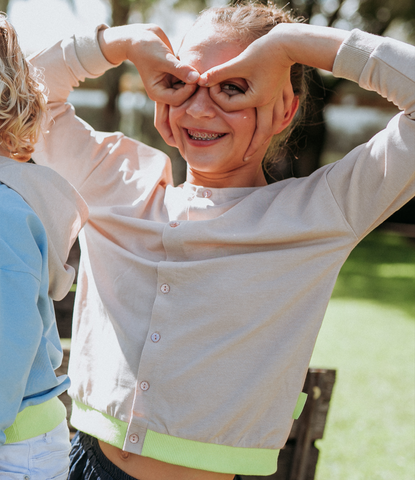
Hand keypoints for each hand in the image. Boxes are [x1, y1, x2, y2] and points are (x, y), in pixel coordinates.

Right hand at [100, 24, 199, 105]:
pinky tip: (196, 65)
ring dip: (193, 80)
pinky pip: (186, 79)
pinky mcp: (174, 75)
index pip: (176, 99)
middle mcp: (163, 91)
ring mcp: (169, 84)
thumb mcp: (163, 59)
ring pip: (186, 87)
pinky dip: (191, 73)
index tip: (196, 77)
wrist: (140, 36)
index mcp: (157, 92)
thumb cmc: (146, 48)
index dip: (188, 91)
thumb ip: (180, 69)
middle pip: (183, 96)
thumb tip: (197, 78)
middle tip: (202, 74)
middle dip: (192, 87)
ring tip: (199, 68)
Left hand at [198, 26, 295, 158]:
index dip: (220, 99)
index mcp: (258, 99)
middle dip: (254, 146)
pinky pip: (282, 110)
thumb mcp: (238, 62)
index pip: (235, 107)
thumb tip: (200, 80)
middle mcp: (270, 103)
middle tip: (245, 159)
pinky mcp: (283, 90)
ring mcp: (278, 98)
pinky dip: (279, 119)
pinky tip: (276, 122)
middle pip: (263, 132)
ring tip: (260, 143)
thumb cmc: (263, 51)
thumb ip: (219, 73)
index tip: (212, 90)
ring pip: (275, 123)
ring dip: (267, 135)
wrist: (289, 43)